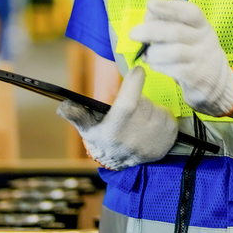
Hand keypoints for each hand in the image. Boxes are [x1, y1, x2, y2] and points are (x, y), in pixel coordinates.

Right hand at [58, 67, 177, 168]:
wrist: (119, 163)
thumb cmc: (101, 137)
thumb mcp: (86, 127)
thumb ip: (76, 114)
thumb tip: (63, 105)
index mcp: (114, 131)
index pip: (128, 104)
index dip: (134, 84)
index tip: (138, 69)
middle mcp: (134, 139)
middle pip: (144, 103)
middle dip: (138, 98)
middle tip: (129, 107)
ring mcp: (152, 142)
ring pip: (157, 109)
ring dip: (150, 108)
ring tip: (137, 118)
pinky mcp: (165, 144)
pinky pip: (169, 118)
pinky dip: (161, 116)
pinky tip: (149, 124)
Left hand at [128, 0, 232, 116]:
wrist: (215, 81)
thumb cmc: (193, 52)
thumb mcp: (189, 35)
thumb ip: (169, 24)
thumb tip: (147, 18)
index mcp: (202, 26)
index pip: (190, 12)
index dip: (170, 7)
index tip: (150, 4)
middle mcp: (205, 40)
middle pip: (177, 31)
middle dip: (151, 31)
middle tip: (133, 34)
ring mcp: (202, 59)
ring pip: (174, 52)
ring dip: (154, 52)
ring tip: (146, 54)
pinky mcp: (197, 76)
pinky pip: (174, 69)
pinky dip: (158, 66)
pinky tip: (153, 64)